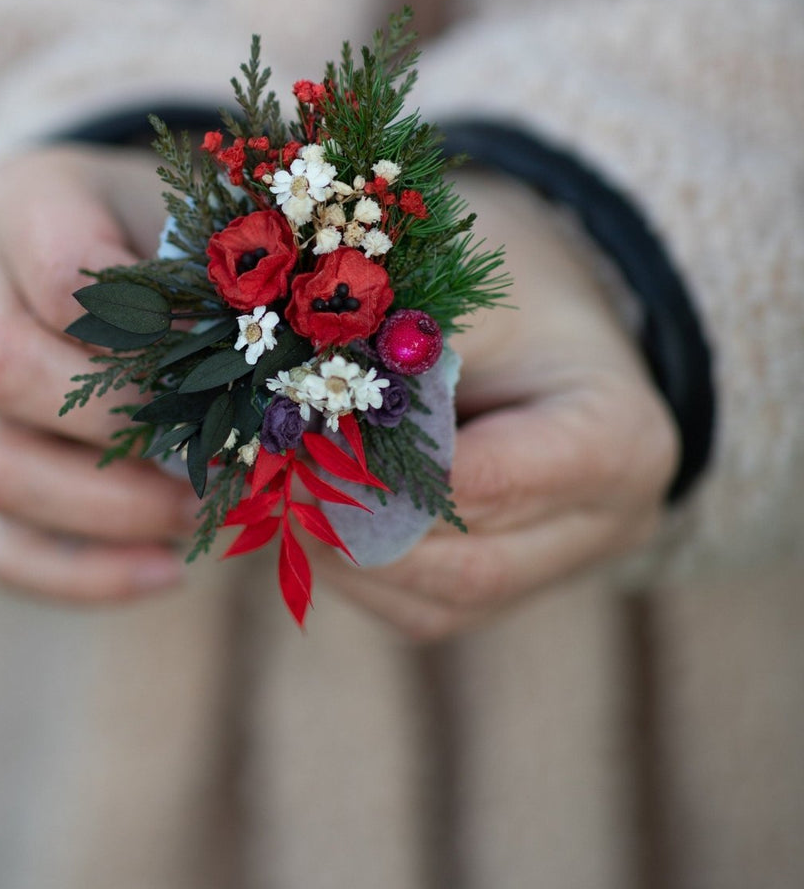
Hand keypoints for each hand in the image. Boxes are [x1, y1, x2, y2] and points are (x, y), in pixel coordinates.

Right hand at [0, 143, 198, 603]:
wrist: (128, 256)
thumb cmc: (188, 233)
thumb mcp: (212, 214)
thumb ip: (237, 269)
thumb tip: (292, 378)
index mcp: (27, 199)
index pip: (56, 265)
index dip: (146, 326)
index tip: (229, 353)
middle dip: (123, 422)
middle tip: (218, 448)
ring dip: (112, 506)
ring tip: (205, 512)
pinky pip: (1, 545)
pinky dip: (91, 571)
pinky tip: (171, 567)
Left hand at [313, 173, 680, 640]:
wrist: (561, 315)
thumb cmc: (522, 282)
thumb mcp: (476, 283)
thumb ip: (405, 340)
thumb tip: (295, 382)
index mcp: (620, 441)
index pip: (487, 481)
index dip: (383, 467)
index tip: (298, 432)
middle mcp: (608, 524)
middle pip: (465, 562)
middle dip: (354, 520)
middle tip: (268, 470)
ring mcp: (558, 566)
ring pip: (435, 600)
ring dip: (341, 552)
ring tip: (274, 487)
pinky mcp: (509, 585)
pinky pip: (418, 606)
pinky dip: (352, 566)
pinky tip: (305, 510)